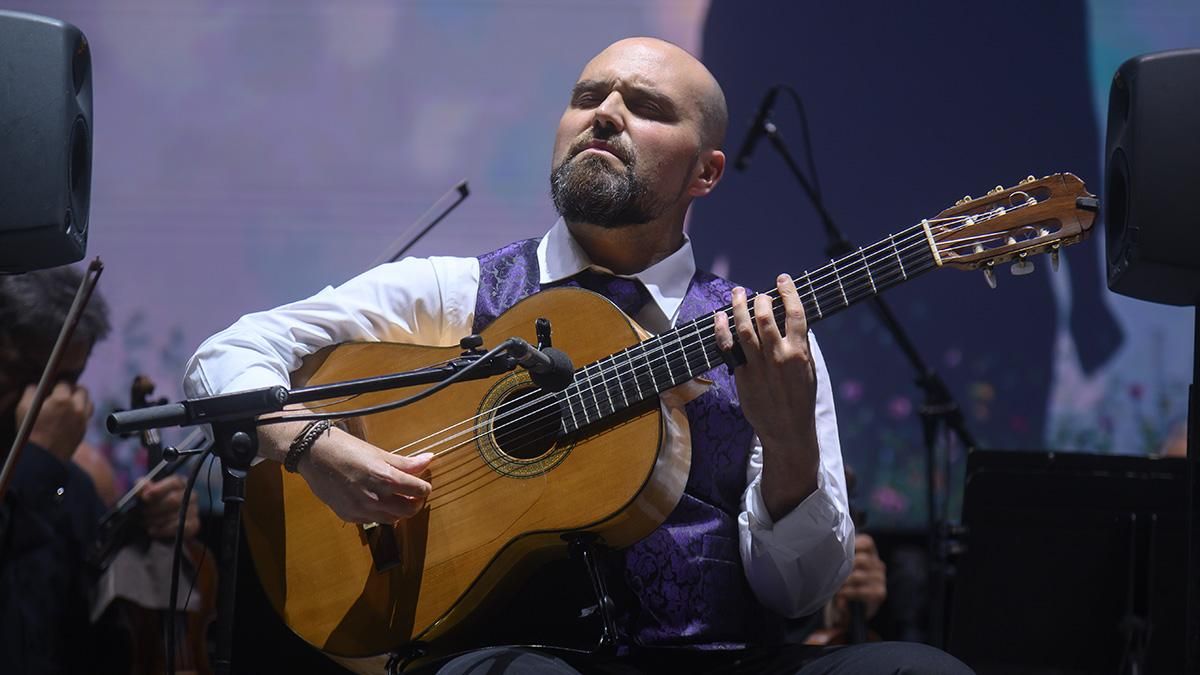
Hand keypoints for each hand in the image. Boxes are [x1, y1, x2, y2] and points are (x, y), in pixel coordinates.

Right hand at [16, 382, 91, 462]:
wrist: (43, 457)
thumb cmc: (30, 432)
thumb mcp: (24, 408)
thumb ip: (31, 392)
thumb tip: (36, 386)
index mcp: (62, 400)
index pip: (64, 384)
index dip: (56, 385)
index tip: (52, 388)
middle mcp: (77, 408)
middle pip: (82, 390)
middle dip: (73, 389)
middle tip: (63, 392)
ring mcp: (83, 419)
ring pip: (88, 401)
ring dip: (81, 399)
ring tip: (70, 402)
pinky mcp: (84, 430)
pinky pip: (87, 415)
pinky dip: (82, 411)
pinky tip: (71, 415)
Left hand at [140, 474, 200, 540]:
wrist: (164, 524)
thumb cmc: (155, 505)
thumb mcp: (148, 494)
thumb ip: (143, 488)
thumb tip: (142, 487)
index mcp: (181, 484)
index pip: (174, 482)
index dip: (159, 489)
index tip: (145, 497)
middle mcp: (192, 495)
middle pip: (174, 500)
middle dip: (155, 508)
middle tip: (142, 513)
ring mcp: (194, 510)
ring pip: (174, 515)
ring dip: (156, 520)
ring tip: (145, 522)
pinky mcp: (194, 525)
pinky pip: (178, 527)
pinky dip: (162, 530)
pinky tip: (153, 530)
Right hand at [260, 423, 433, 523]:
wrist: (314, 455)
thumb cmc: (347, 449)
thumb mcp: (379, 453)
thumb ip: (405, 462)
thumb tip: (430, 459)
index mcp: (384, 478)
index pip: (418, 490)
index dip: (424, 487)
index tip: (422, 484)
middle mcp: (374, 498)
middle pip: (409, 511)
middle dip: (415, 503)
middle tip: (413, 494)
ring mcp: (360, 510)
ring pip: (392, 519)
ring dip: (398, 510)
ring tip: (395, 497)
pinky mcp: (348, 516)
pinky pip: (373, 521)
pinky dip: (380, 513)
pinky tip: (376, 501)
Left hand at [714, 274, 819, 517]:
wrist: (788, 430)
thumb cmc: (800, 399)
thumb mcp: (809, 370)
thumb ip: (800, 345)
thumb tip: (792, 321)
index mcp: (799, 353)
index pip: (795, 313)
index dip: (788, 292)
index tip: (782, 280)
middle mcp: (778, 356)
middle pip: (765, 317)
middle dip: (760, 299)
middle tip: (758, 294)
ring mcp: (758, 366)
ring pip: (745, 328)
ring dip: (738, 307)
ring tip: (737, 294)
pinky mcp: (742, 376)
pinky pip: (729, 347)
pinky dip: (722, 330)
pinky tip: (719, 317)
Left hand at [829, 533, 887, 626]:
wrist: (847, 608)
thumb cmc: (842, 583)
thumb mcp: (840, 568)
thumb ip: (838, 559)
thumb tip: (830, 554)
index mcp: (870, 554)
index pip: (867, 542)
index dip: (855, 544)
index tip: (840, 550)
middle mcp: (878, 565)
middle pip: (862, 559)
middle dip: (845, 567)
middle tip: (833, 573)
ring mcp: (881, 579)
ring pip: (859, 575)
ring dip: (844, 581)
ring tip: (835, 586)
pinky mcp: (880, 593)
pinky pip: (861, 590)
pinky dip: (848, 592)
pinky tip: (841, 594)